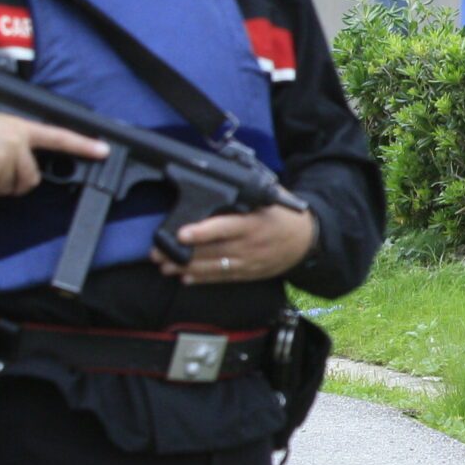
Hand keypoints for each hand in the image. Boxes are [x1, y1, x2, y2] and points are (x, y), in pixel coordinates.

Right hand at [0, 103, 108, 203]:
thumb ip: (18, 142)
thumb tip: (27, 164)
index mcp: (21, 128)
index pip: (58, 137)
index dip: (82, 145)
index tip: (103, 151)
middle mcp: (16, 144)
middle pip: (32, 179)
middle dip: (16, 182)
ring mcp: (2, 160)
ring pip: (8, 188)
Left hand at [159, 206, 317, 285]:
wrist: (307, 240)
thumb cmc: (282, 216)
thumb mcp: (268, 200)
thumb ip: (243, 196)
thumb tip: (216, 185)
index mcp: (253, 223)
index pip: (224, 228)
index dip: (201, 232)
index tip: (181, 234)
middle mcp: (249, 246)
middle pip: (211, 252)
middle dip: (181, 254)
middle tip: (157, 253)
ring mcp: (248, 263)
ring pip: (212, 267)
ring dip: (185, 268)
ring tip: (164, 266)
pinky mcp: (248, 274)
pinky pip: (222, 278)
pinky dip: (202, 279)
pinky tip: (185, 278)